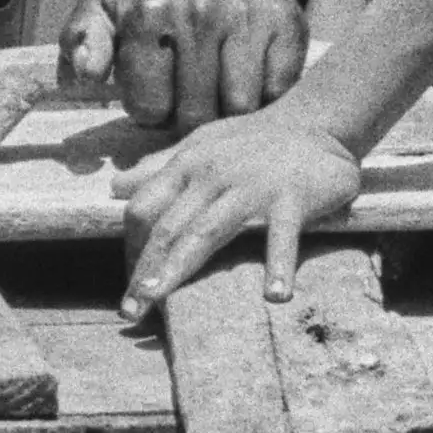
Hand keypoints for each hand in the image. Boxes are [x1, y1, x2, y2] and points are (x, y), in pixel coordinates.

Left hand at [99, 0, 317, 130]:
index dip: (150, 109)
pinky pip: (276, 92)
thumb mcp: (107, 7)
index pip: (149, 106)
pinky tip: (248, 80)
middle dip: (186, 117)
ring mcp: (247, 18)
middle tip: (186, 96)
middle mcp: (199, 10)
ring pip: (239, 109)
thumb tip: (85, 75)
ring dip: (227, 112)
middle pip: (195, 114)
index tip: (154, 93)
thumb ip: (81, 39)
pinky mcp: (288, 26)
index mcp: (148, 11)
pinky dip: (264, 98)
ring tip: (215, 92)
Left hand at [116, 99, 363, 316]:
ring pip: (206, 231)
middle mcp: (211, 176)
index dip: (131, 247)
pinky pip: (283, 234)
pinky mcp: (292, 198)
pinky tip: (275, 295)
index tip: (132, 283)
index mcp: (186, 166)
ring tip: (158, 300)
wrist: (317, 121)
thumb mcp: (199, 145)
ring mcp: (251, 188)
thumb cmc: (252, 140)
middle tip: (130, 311)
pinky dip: (280, 263)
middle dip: (144, 270)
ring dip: (179, 268)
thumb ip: (158, 167)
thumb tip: (115, 186)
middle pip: (167, 228)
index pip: (143, 209)